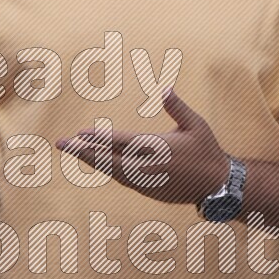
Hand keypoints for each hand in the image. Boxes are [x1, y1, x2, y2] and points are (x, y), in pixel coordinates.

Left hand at [54, 86, 229, 204]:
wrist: (217, 185)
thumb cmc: (207, 151)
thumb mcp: (197, 125)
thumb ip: (177, 108)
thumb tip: (164, 88)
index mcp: (159, 148)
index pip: (122, 143)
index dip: (100, 138)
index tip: (81, 133)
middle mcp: (148, 167)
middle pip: (109, 159)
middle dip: (84, 151)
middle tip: (62, 143)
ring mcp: (147, 181)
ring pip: (112, 171)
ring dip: (91, 160)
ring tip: (72, 151)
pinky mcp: (148, 191)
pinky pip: (122, 179)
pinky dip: (107, 169)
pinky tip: (95, 162)